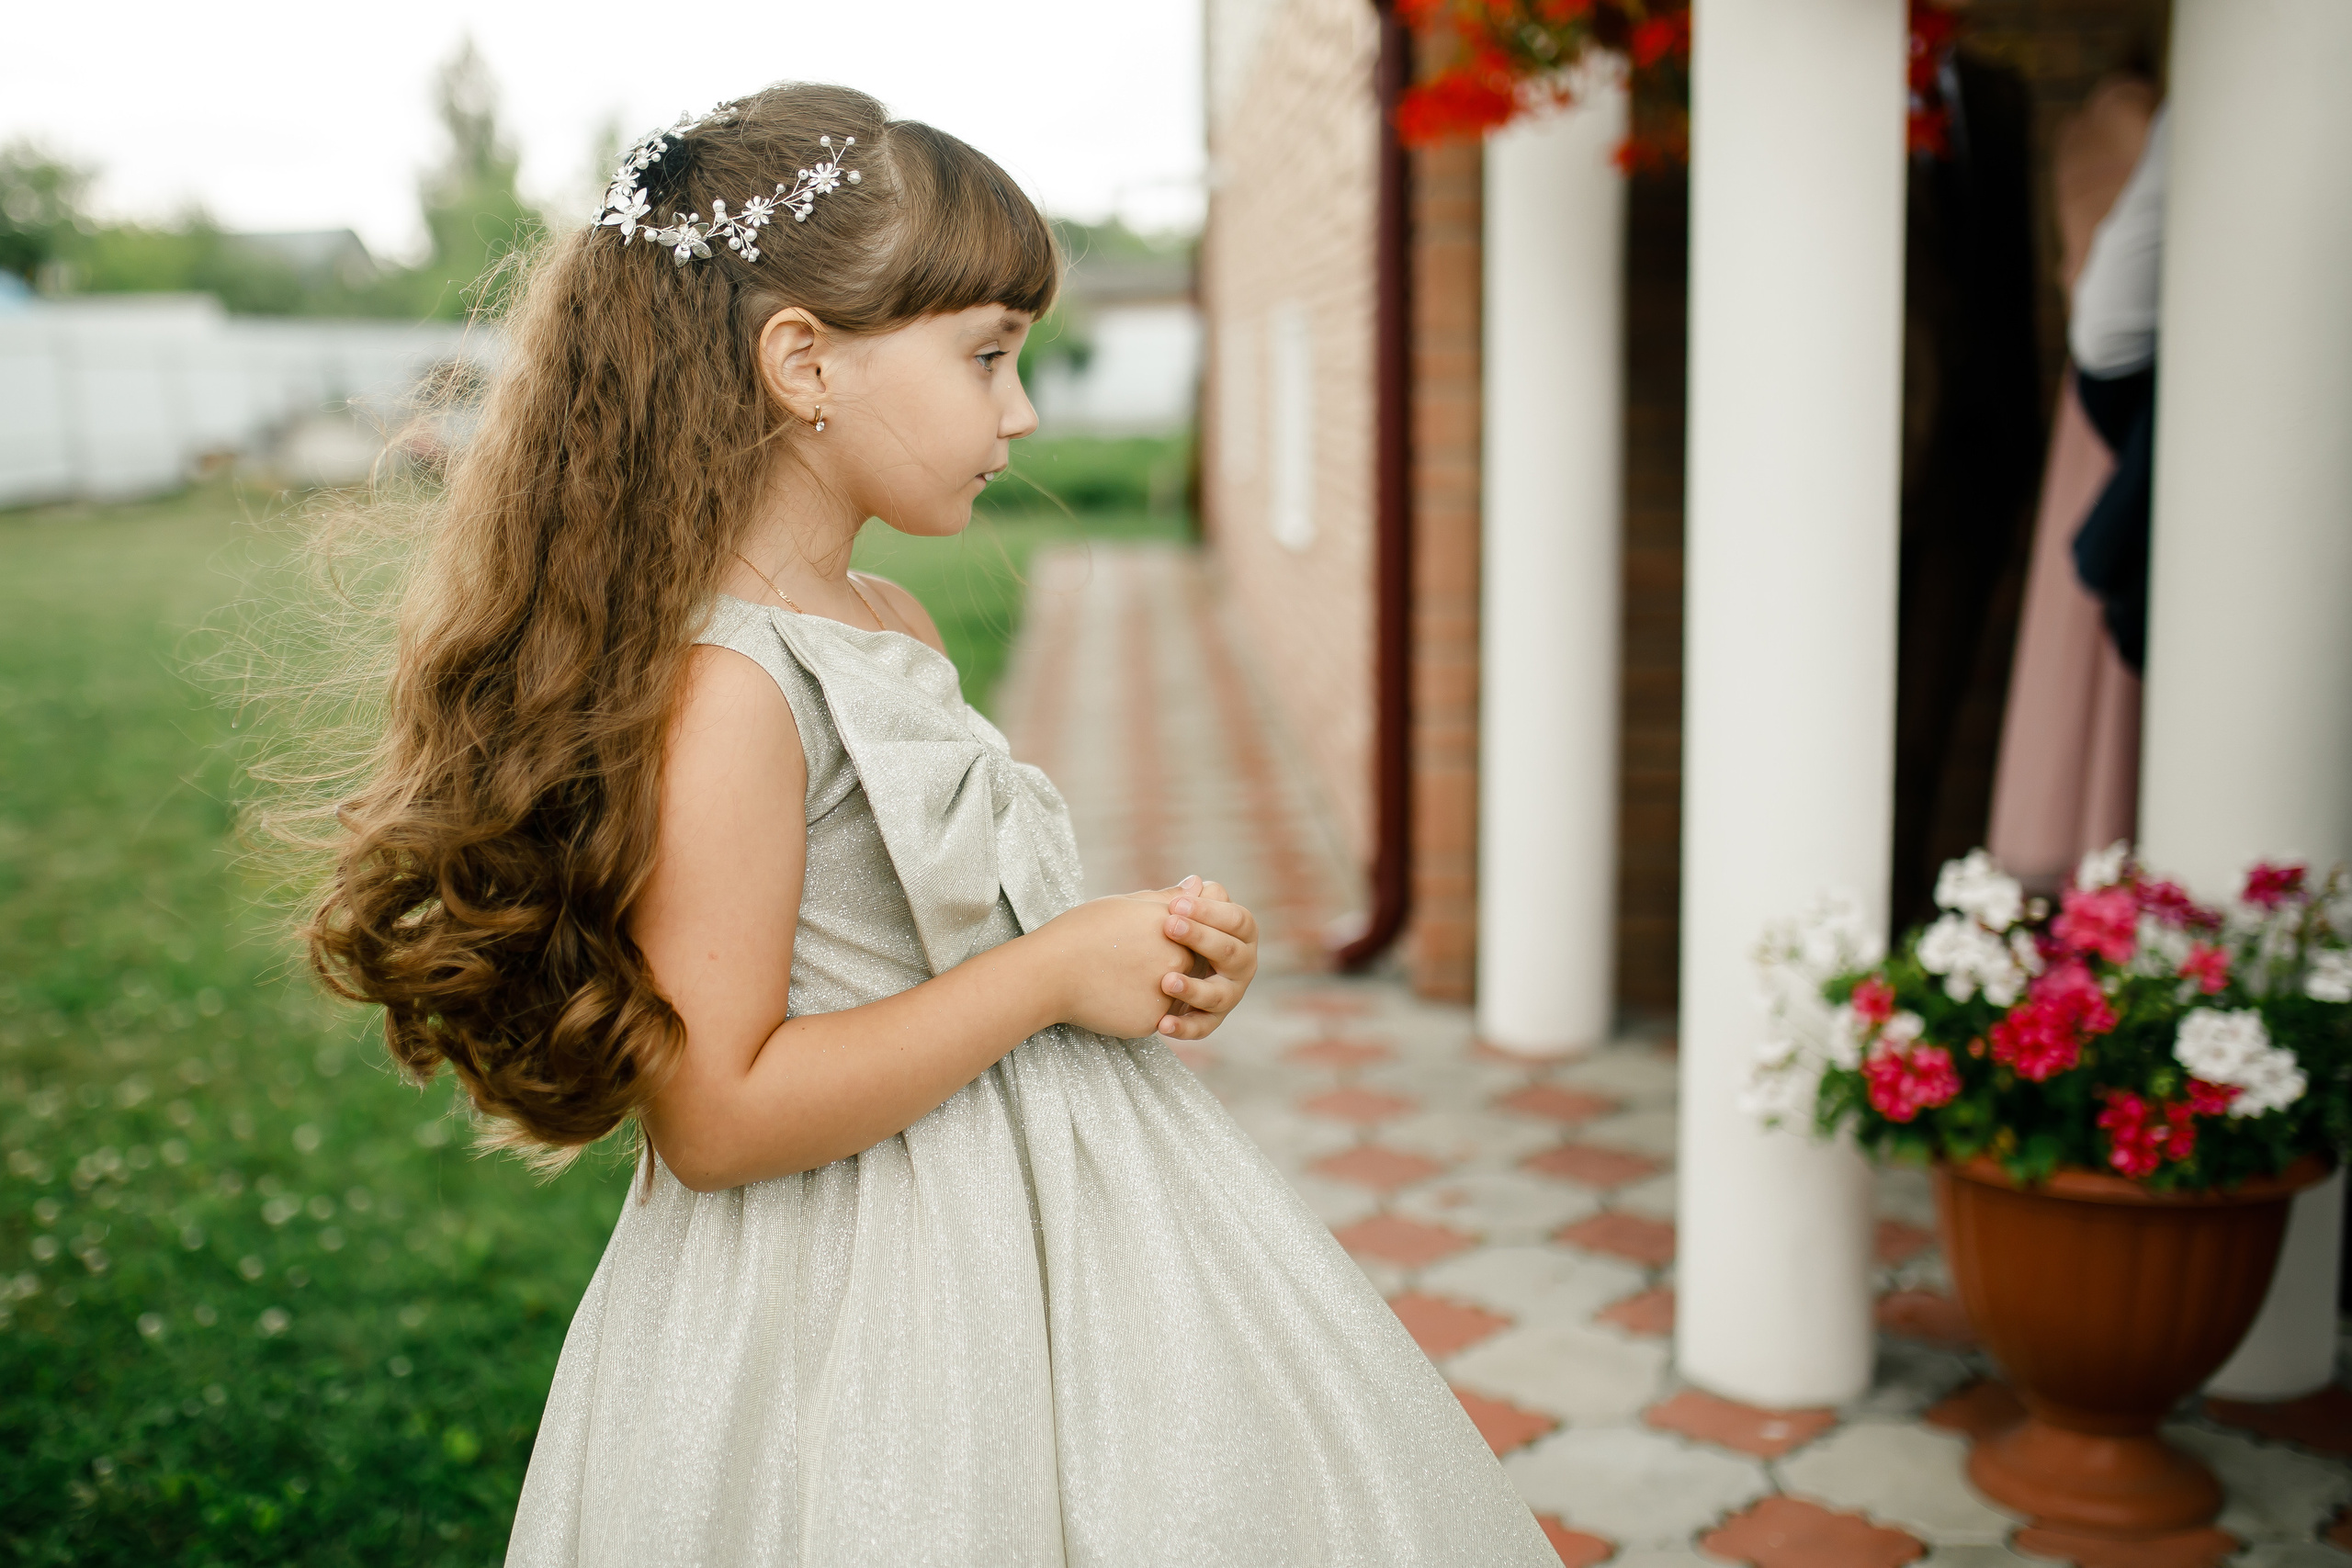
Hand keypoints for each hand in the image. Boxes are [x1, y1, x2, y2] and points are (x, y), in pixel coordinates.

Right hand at [1030, 892, 1191, 1038]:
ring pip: (1171, 995)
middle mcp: (1177, 958)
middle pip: (1185, 966)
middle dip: (1160, 965)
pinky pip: (1154, 1017)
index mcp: (1173, 927)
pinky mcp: (1152, 1020)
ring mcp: (1167, 992)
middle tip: (1122, 961)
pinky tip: (1110, 997)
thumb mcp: (1125, 904)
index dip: (1163, 939)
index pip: (1191, 935)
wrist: (1049, 972)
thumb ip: (1166, 898)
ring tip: (1116, 978)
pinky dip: (1136, 1010)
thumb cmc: (1082, 931)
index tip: (1135, 941)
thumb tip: (1199, 883)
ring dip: (1152, 990)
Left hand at [1154, 875, 1259, 1040]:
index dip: (1209, 911)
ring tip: (1166, 981)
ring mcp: (1230, 994)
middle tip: (1169, 927)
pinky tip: (1162, 1024)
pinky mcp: (1212, 1019)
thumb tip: (1193, 884)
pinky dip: (1184, 1028)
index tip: (1175, 905)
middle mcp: (1243, 964)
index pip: (1236, 920)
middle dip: (1200, 938)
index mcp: (1242, 933)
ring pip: (1219, 994)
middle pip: (1230, 952)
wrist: (1157, 963)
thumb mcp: (1178, 913)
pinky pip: (1202, 1027)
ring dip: (1194, 988)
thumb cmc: (1176, 929)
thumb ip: (1186, 900)